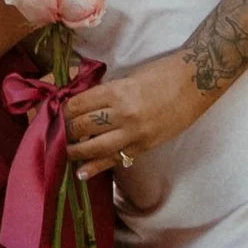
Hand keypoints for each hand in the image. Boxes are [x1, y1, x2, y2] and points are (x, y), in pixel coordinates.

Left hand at [64, 48, 200, 189]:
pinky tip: (81, 173)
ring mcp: (133, 133)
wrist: (196, 82)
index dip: (61, 110)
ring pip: (94, 147)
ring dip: (74, 150)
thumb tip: (81, 103)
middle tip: (51, 133)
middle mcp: (122, 114)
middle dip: (64, 130)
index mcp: (116, 91)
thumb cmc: (162, 73)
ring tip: (62, 152)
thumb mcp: (128, 77)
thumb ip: (106, 92)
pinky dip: (96, 167)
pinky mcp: (144, 146)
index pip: (77, 104)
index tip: (51, 114)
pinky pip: (115, 159)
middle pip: (82, 126)